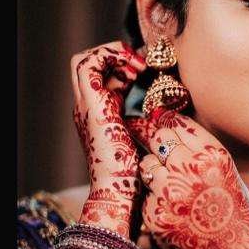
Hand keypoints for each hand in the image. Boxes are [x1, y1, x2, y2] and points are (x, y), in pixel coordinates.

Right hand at [71, 40, 147, 236]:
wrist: (118, 192)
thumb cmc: (135, 175)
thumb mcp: (144, 140)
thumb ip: (147, 123)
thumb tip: (164, 111)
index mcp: (99, 115)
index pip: (104, 77)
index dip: (122, 67)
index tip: (147, 73)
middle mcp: (87, 108)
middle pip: (90, 65)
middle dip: (116, 56)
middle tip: (142, 67)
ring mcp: (85, 106)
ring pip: (84, 61)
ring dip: (113, 55)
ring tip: (138, 68)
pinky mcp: (90, 105)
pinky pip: (87, 65)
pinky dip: (110, 58)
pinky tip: (135, 72)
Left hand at [138, 110, 248, 248]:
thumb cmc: (238, 219)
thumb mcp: (230, 176)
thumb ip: (202, 153)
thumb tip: (171, 130)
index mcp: (213, 155)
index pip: (177, 122)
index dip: (168, 123)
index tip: (163, 125)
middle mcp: (190, 168)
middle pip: (157, 137)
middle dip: (157, 142)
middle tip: (160, 152)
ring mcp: (169, 193)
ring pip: (147, 165)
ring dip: (154, 173)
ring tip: (173, 191)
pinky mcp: (155, 216)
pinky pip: (146, 197)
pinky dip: (155, 202)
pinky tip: (175, 215)